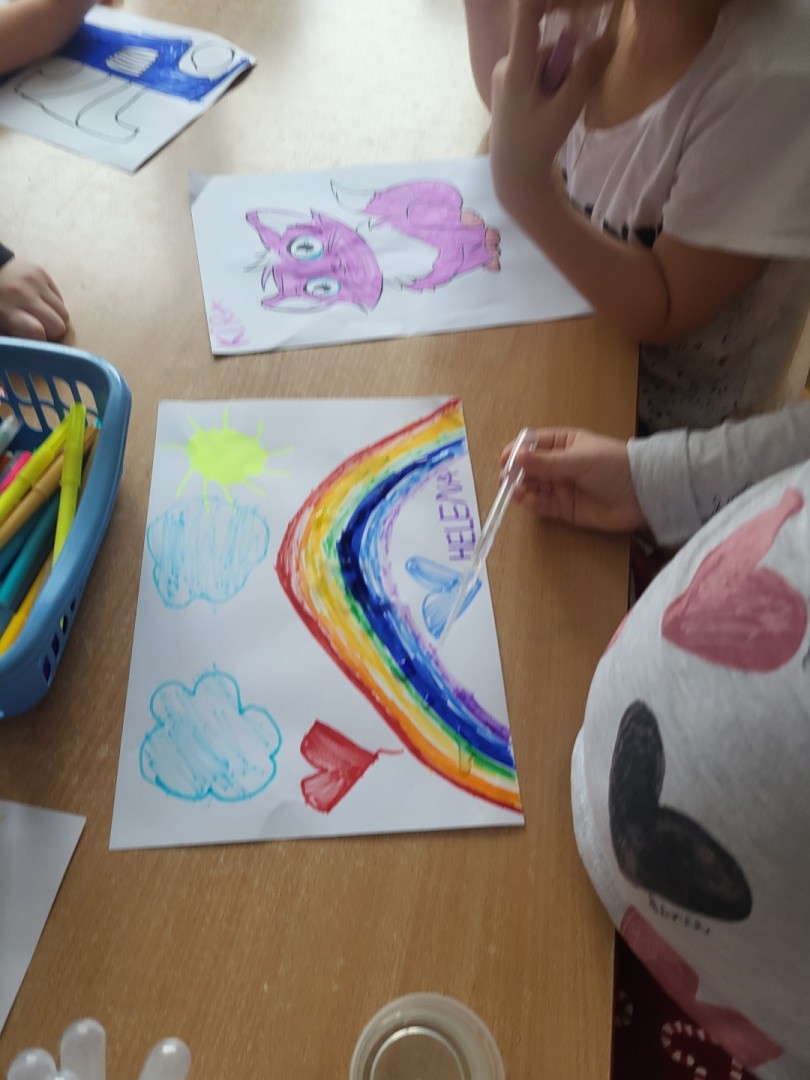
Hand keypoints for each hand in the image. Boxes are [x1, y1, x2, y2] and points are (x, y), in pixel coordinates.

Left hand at [0, 257, 68, 340]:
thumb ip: (12, 336)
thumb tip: (30, 349)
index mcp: (7, 310)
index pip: (38, 332)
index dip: (40, 342)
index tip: (35, 341)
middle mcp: (24, 294)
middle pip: (58, 325)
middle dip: (52, 332)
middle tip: (40, 329)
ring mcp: (36, 282)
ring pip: (64, 314)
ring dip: (55, 319)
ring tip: (40, 315)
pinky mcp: (44, 274)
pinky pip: (61, 300)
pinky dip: (53, 306)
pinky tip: (40, 303)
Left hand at [489, 0, 619, 216]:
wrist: (513, 174)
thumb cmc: (537, 144)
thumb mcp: (567, 109)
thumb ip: (587, 72)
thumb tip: (610, 37)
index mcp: (515, 67)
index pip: (526, 14)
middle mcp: (505, 64)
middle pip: (547, 44)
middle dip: (564, 64)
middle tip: (564, 98)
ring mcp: (504, 74)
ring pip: (544, 60)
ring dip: (558, 78)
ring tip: (553, 110)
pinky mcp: (508, 83)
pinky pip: (537, 71)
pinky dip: (549, 85)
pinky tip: (546, 110)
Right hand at [501, 427, 644, 531]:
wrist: (643, 494)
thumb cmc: (613, 466)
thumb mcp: (578, 460)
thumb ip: (546, 462)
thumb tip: (516, 457)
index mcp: (564, 444)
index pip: (533, 444)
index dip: (517, 450)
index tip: (505, 459)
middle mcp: (560, 465)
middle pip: (529, 468)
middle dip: (516, 473)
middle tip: (506, 480)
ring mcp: (562, 487)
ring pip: (533, 487)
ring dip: (521, 489)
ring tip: (516, 491)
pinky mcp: (565, 509)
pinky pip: (543, 506)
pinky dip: (532, 504)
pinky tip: (526, 500)